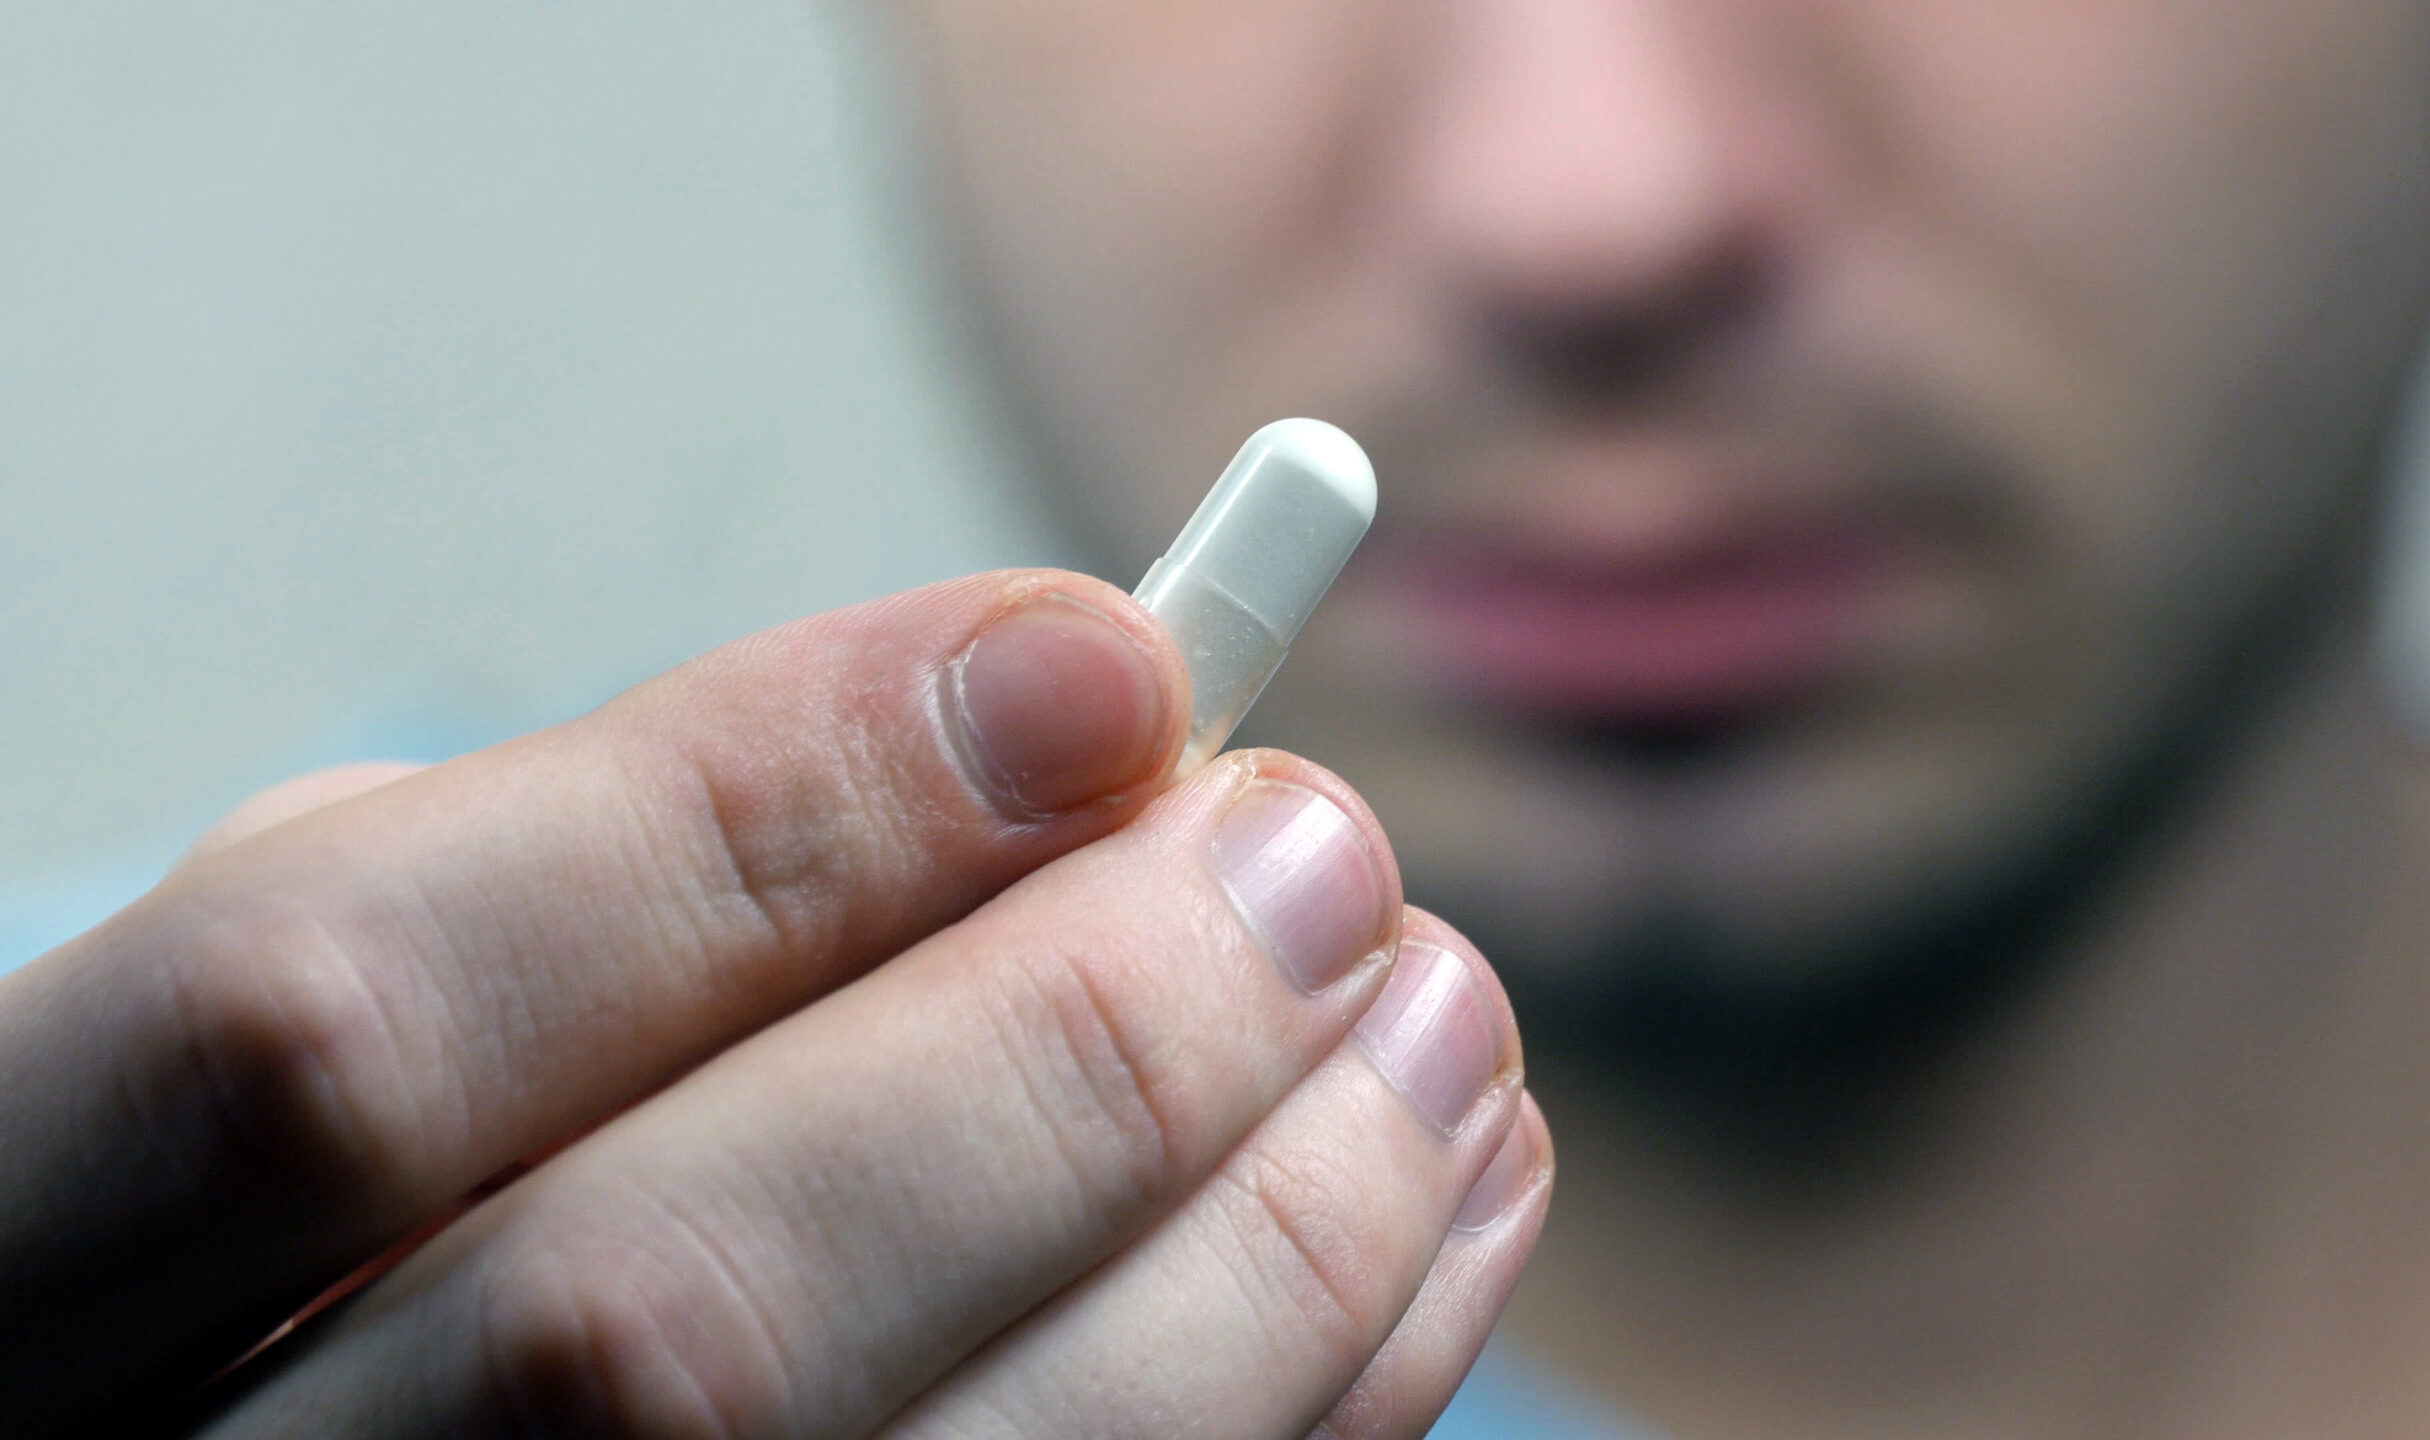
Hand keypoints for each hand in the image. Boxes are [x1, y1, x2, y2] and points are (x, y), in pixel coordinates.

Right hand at [0, 570, 1549, 1438]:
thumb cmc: (334, 1217)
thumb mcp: (335, 1013)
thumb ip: (593, 877)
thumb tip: (1053, 726)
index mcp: (28, 1286)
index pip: (333, 1024)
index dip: (749, 813)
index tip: (1102, 655)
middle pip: (666, 1319)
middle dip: (1066, 1048)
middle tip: (1323, 853)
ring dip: (1265, 1246)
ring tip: (1438, 1019)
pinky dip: (1315, 1400)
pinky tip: (1429, 1219)